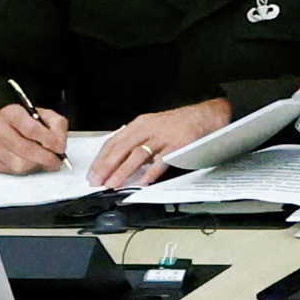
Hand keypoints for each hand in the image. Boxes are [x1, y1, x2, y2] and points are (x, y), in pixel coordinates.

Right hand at [0, 102, 72, 176]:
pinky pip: (14, 172)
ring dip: (37, 165)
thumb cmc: (20, 122)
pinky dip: (27, 169)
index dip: (49, 141)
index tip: (60, 148)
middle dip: (46, 158)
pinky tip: (30, 162)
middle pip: (26, 150)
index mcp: (12, 113)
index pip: (32, 129)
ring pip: (20, 164)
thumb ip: (55, 125)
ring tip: (43, 160)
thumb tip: (59, 146)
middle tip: (57, 161)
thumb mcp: (41, 114)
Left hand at [92, 99, 228, 188]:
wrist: (206, 115)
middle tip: (97, 182)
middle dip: (106, 167)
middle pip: (122, 149)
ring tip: (113, 184)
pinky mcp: (178, 145)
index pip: (114, 142)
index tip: (93, 173)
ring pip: (137, 155)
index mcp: (140, 124)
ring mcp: (163, 136)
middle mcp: (149, 128)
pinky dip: (150, 173)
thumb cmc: (179, 124)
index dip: (101, 159)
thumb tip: (118, 160)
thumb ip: (137, 140)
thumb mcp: (153, 126)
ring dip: (122, 171)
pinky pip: (161, 161)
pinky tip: (141, 182)